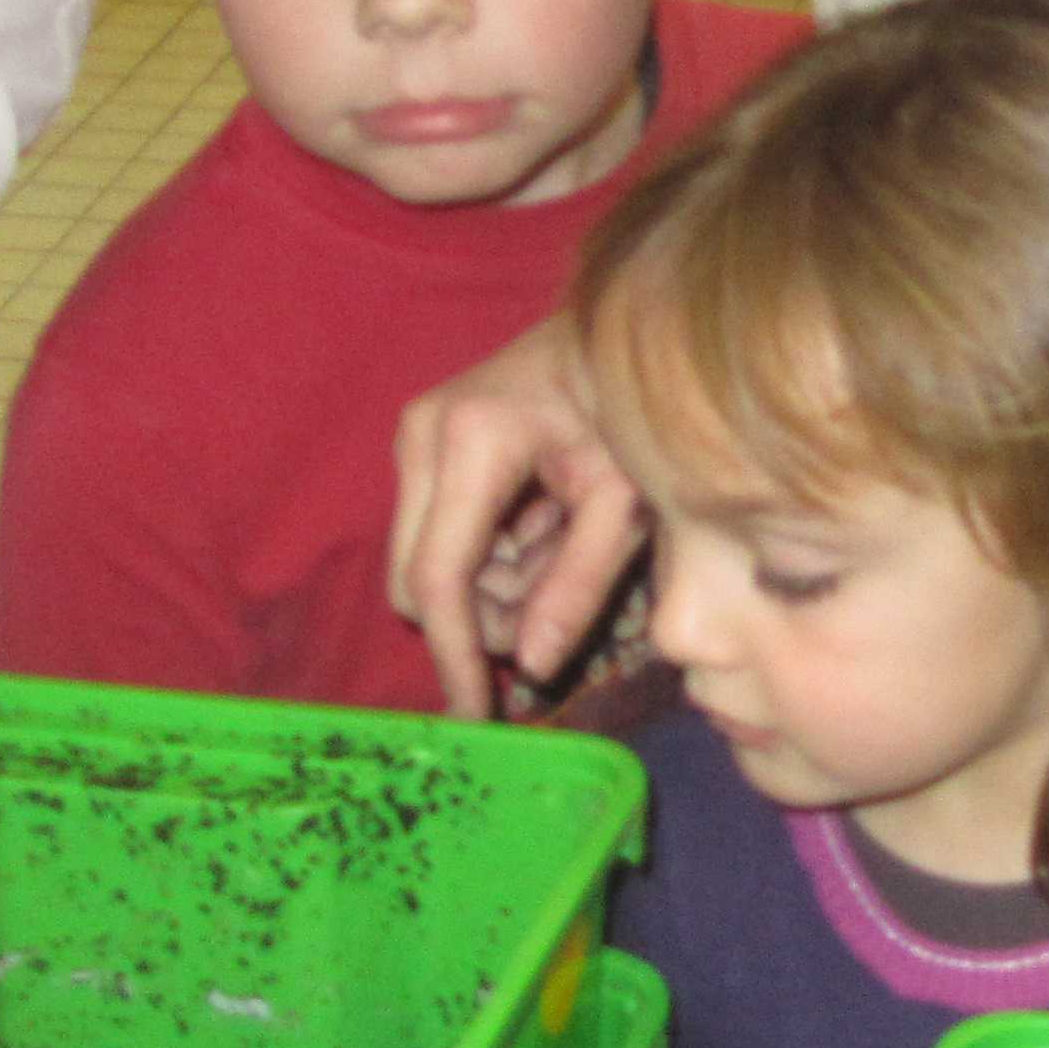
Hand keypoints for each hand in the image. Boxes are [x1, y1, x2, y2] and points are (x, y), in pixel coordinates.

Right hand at [387, 312, 643, 719]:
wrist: (615, 330)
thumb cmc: (631, 407)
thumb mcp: (625, 502)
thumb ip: (579, 586)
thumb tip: (532, 668)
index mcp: (471, 443)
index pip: (438, 578)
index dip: (454, 656)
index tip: (475, 717)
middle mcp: (423, 437)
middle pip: (417, 578)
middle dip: (480, 619)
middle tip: (554, 613)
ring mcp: (417, 437)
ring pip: (426, 563)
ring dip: (490, 588)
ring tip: (563, 553)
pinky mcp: (424, 444)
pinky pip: (439, 536)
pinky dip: (489, 559)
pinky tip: (544, 531)